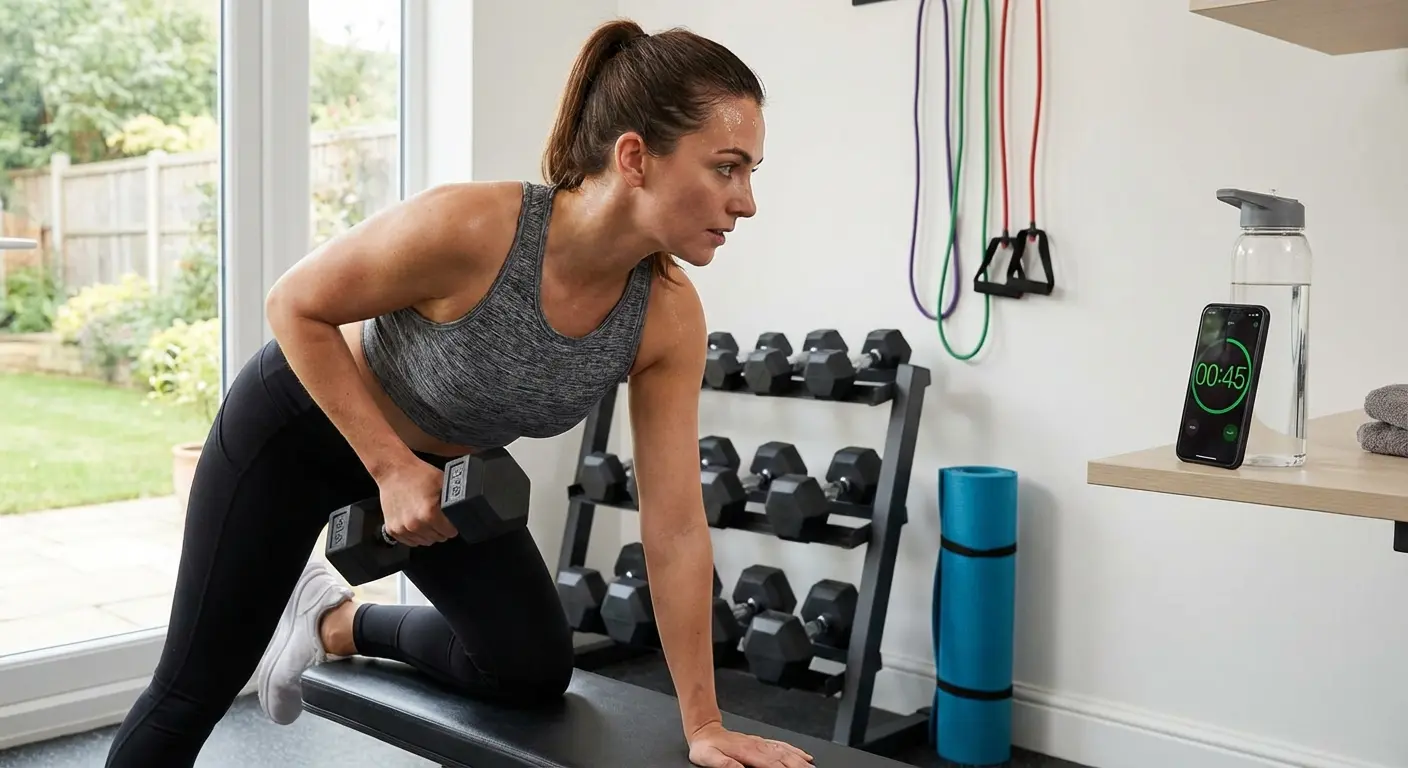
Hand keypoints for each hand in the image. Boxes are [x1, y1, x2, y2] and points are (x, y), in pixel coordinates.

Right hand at [377, 459, 457, 546]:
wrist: (393, 470)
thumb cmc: (416, 474)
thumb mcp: (443, 482)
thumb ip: (455, 498)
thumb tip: (466, 507)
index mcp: (429, 514)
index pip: (450, 532)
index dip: (453, 525)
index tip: (451, 520)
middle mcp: (415, 524)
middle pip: (438, 538)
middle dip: (441, 528)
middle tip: (438, 515)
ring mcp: (402, 529)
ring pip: (424, 541)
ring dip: (428, 533)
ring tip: (425, 517)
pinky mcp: (392, 529)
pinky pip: (410, 541)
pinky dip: (414, 535)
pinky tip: (416, 521)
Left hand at [687, 721, 813, 767]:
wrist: (705, 730)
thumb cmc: (706, 747)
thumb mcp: (708, 757)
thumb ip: (724, 764)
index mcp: (746, 752)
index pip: (770, 764)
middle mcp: (757, 746)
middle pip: (783, 757)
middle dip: (798, 766)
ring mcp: (760, 743)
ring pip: (785, 751)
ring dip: (800, 760)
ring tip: (812, 767)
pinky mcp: (761, 742)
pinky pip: (782, 746)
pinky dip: (795, 751)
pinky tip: (804, 755)